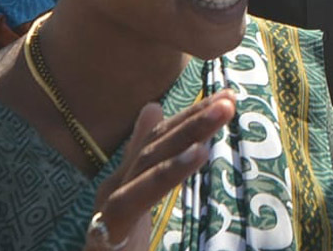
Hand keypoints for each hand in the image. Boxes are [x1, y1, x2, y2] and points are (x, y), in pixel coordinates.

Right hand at [82, 90, 235, 250]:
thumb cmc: (119, 239)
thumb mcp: (138, 194)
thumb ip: (150, 157)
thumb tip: (152, 107)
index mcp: (123, 179)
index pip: (160, 139)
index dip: (192, 115)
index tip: (228, 96)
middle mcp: (113, 189)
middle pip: (156, 147)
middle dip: (193, 120)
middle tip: (228, 101)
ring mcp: (106, 209)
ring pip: (146, 166)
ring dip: (185, 136)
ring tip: (218, 115)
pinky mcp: (105, 233)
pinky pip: (130, 202)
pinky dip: (164, 175)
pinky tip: (198, 153)